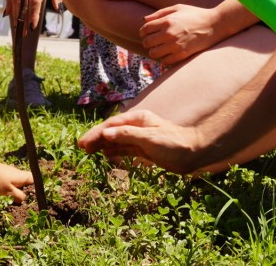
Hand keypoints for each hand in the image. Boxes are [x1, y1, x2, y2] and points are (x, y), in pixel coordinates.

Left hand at [0, 156, 31, 202]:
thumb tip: (24, 199)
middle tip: (17, 205)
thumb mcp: (8, 191)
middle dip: (20, 195)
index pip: (34, 180)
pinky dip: (1, 193)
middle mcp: (14, 174)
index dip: (35, 189)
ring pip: (11, 187)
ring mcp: (4, 175)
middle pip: (22, 185)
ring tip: (6, 204)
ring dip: (9, 195)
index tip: (33, 200)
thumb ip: (18, 196)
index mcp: (21, 176)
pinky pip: (2, 187)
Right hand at [77, 108, 216, 173]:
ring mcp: (141, 139)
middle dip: (97, 138)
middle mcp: (138, 127)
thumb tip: (106, 133)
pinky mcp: (145, 150)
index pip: (112, 125)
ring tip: (89, 152)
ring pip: (117, 141)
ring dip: (104, 145)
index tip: (84, 142)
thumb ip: (127, 135)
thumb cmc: (174, 143)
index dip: (97, 133)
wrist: (194, 153)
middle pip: (112, 132)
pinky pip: (125, 150)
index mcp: (138, 119)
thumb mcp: (150, 138)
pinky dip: (115, 152)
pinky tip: (106, 155)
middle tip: (81, 147)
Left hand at [139, 4, 222, 66]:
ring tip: (159, 49)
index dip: (142, 32)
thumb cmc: (195, 14)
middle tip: (151, 42)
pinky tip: (168, 54)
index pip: (145, 29)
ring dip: (154, 52)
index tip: (145, 34)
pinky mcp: (182, 55)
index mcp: (167, 21)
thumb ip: (160, 13)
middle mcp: (169, 34)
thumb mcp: (178, 8)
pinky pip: (165, 61)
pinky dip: (164, 59)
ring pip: (154, 54)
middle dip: (147, 42)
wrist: (214, 25)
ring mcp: (175, 45)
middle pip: (147, 42)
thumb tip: (144, 20)